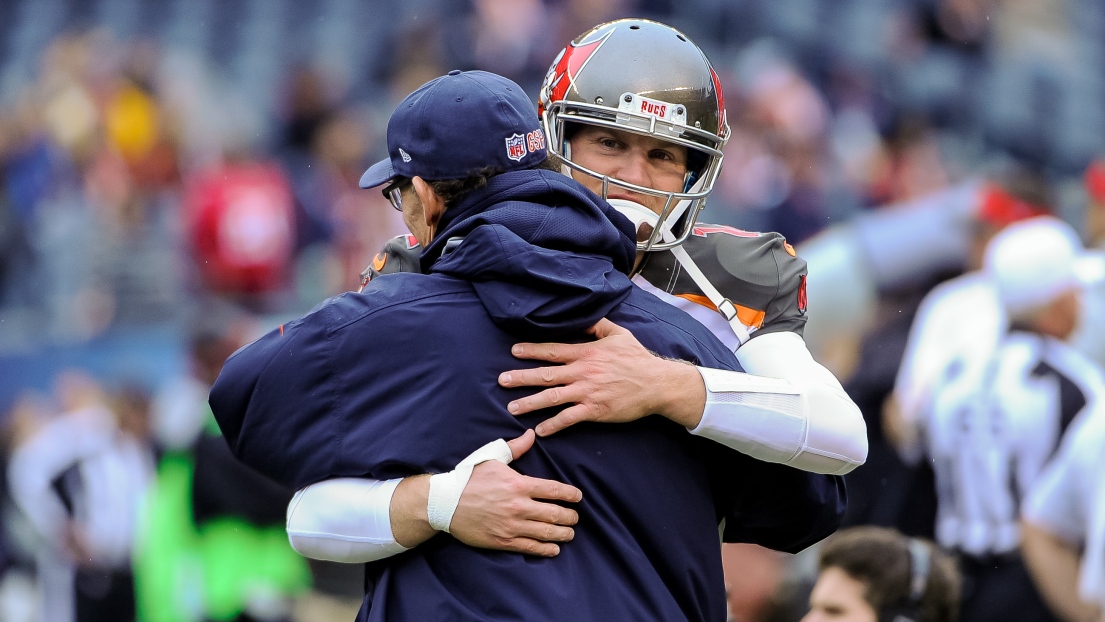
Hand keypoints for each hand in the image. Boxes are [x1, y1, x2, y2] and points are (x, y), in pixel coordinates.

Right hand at [448, 429, 582, 556]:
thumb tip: (531, 434)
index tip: (578, 497)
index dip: (571, 495)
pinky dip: (546, 549)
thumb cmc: (468, 478)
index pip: (554, 490)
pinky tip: (554, 548)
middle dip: (570, 517)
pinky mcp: (503, 541)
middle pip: (555, 513)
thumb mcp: (491, 458)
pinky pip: (531, 547)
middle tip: (575, 518)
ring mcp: (511, 525)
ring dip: (563, 534)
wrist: (444, 503)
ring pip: (546, 532)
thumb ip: (515, 448)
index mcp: (518, 484)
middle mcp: (518, 506)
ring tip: (569, 533)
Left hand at [498, 319, 705, 434]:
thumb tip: (583, 320)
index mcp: (587, 353)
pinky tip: (541, 430)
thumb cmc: (638, 358)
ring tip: (512, 407)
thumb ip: (598, 326)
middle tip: (502, 381)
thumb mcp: (619, 334)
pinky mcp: (595, 411)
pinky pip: (569, 418)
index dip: (531, 350)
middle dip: (522, 377)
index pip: (553, 350)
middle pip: (546, 374)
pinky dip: (554, 425)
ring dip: (530, 403)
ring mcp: (588, 392)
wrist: (657, 384)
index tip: (513, 352)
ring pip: (552, 397)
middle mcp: (583, 372)